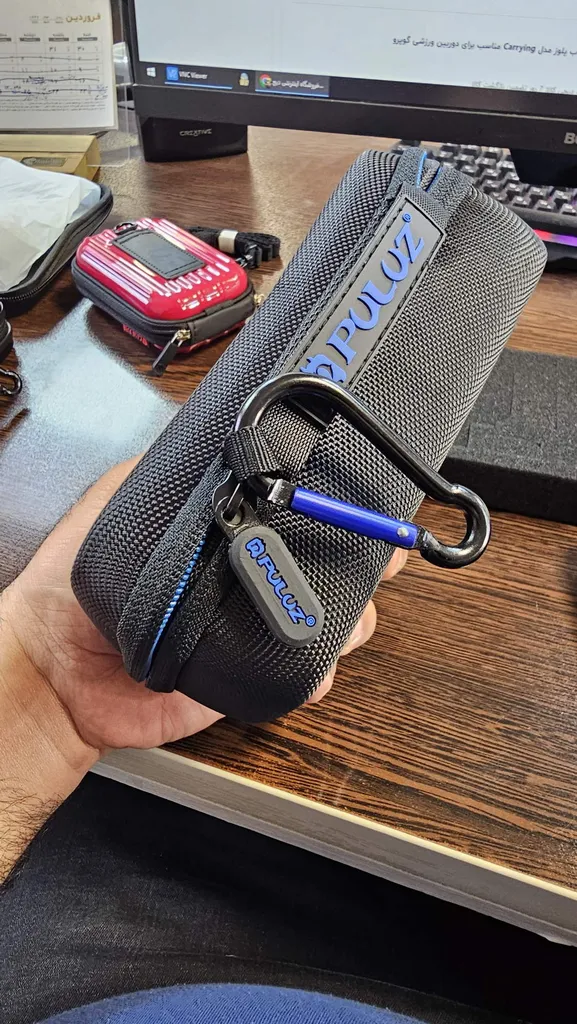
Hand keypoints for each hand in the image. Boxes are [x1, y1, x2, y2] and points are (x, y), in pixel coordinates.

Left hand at [1, 459, 406, 755]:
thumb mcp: (119, 500)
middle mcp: (247, 578)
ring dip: (352, 615)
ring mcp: (252, 628)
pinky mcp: (249, 676)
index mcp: (228, 536)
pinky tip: (316, 663)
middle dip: (367, 559)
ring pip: (330, 620)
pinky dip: (319, 671)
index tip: (372, 493)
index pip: (298, 514)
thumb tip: (215, 423)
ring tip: (345, 613)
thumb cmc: (75, 584)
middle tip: (383, 553)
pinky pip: (300, 675)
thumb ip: (168, 469)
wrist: (56, 670)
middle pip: (331, 566)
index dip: (342, 504)